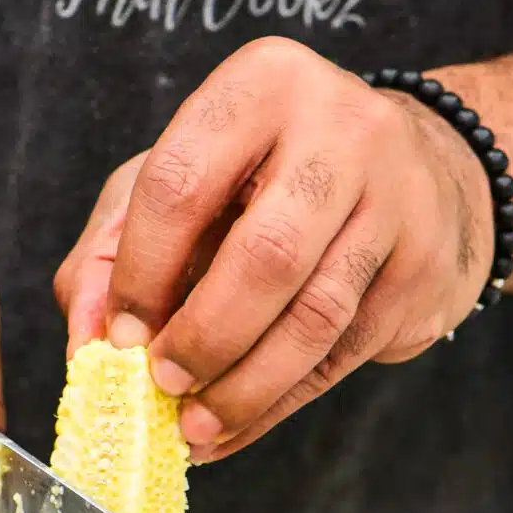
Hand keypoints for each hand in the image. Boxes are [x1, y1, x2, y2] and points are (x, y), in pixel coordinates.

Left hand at [56, 38, 492, 460]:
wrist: (416, 172)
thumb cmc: (269, 176)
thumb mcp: (177, 179)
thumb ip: (112, 252)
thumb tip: (89, 344)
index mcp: (262, 86)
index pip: (181, 185)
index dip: (141, 275)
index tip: (119, 339)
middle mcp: (342, 130)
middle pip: (264, 257)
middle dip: (203, 339)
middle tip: (162, 385)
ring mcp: (397, 200)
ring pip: (313, 319)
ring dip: (243, 389)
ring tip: (194, 426)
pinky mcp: (422, 270)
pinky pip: (341, 355)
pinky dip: (276, 405)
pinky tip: (233, 426)